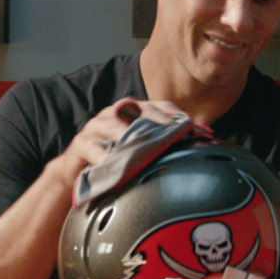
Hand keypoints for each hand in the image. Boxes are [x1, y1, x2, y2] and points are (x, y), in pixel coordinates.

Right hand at [48, 97, 186, 189]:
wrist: (78, 171)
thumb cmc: (115, 159)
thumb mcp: (139, 151)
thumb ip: (162, 145)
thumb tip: (202, 143)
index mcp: (131, 112)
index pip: (158, 106)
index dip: (174, 115)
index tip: (192, 129)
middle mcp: (115, 114)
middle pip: (137, 111)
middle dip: (155, 122)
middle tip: (171, 133)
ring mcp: (96, 127)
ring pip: (113, 125)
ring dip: (128, 135)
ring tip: (142, 146)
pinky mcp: (81, 144)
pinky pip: (92, 147)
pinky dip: (103, 155)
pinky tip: (112, 162)